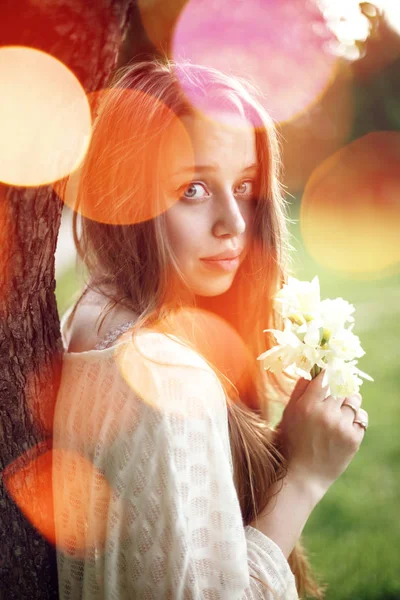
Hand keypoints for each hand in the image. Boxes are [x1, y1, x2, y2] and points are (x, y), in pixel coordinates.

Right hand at [274, 371, 367, 498]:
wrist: (303, 476)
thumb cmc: (291, 443)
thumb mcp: (288, 415)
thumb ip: (299, 392)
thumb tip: (310, 374)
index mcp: (307, 405)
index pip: (324, 376)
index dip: (329, 371)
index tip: (330, 370)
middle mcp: (326, 413)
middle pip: (341, 385)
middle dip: (339, 386)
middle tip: (335, 390)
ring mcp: (342, 426)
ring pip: (354, 399)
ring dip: (348, 400)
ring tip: (340, 408)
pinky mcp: (354, 438)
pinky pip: (361, 417)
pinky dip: (354, 418)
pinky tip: (344, 424)